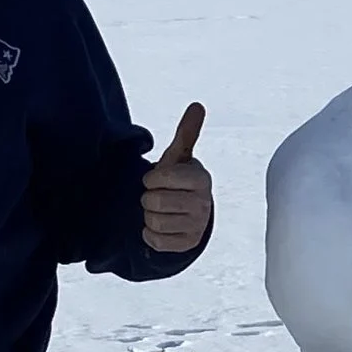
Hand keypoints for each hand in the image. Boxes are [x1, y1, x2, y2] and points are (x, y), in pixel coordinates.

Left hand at [142, 101, 213, 254]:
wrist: (188, 212)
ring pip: (153, 222)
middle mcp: (203, 204)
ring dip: (148, 216)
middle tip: (158, 196)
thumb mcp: (179, 157)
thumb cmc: (179, 180)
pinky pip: (154, 241)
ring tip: (159, 210)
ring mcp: (197, 227)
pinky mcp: (187, 245)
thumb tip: (197, 105)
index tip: (156, 179)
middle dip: (148, 198)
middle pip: (154, 202)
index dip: (151, 179)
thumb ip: (186, 133)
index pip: (161, 178)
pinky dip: (150, 234)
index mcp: (201, 179)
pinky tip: (160, 226)